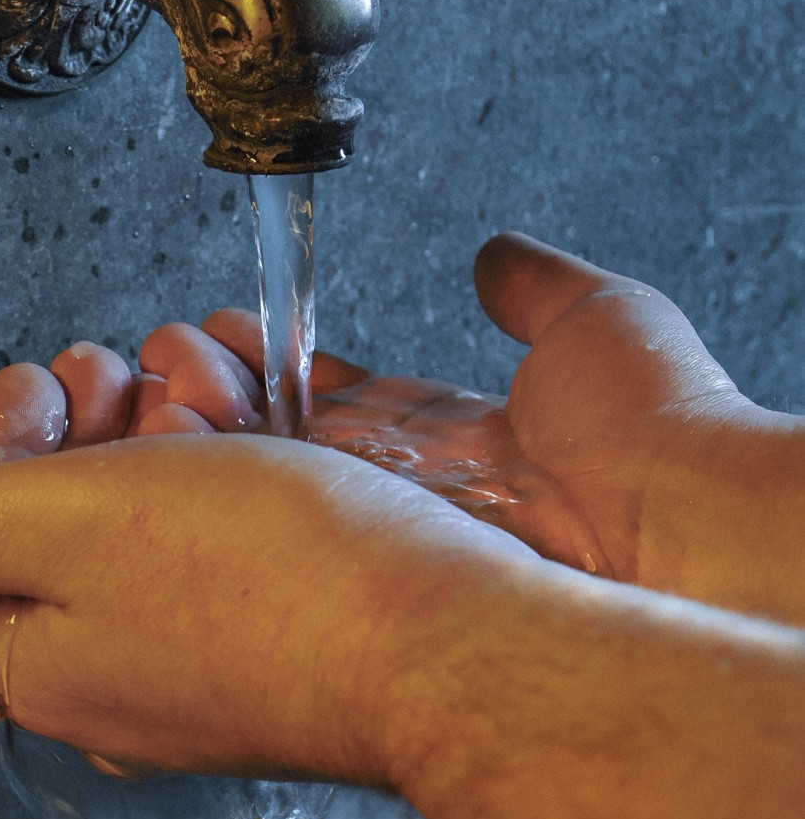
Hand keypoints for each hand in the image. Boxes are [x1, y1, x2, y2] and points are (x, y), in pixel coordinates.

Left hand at [0, 355, 536, 782]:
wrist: (463, 643)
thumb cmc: (283, 588)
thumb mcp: (68, 525)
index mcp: (46, 662)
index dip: (1, 439)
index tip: (44, 383)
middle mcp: (124, 673)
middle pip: (71, 519)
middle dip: (97, 420)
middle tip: (133, 377)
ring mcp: (214, 656)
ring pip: (161, 510)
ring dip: (176, 421)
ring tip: (216, 381)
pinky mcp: (294, 628)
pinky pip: (242, 527)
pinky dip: (247, 454)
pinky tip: (274, 408)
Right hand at [137, 234, 804, 623]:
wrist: (670, 524)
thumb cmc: (652, 433)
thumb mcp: (591, 322)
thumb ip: (532, 287)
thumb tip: (500, 257)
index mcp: (453, 438)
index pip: (334, 399)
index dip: (273, 366)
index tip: (227, 338)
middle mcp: (404, 493)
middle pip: (274, 444)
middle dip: (207, 394)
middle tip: (161, 366)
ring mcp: (372, 532)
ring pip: (247, 484)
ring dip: (184, 432)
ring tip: (148, 389)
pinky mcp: (346, 561)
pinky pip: (250, 519)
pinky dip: (191, 480)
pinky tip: (152, 442)